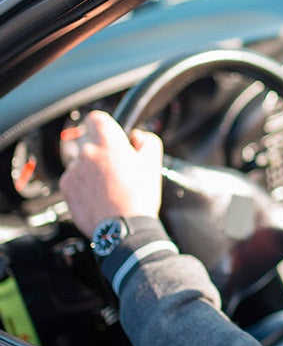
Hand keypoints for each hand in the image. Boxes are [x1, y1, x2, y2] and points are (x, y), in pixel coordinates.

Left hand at [59, 110, 163, 235]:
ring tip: (109, 186)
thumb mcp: (154, 163)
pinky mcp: (66, 187)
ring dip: (91, 168)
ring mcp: (74, 170)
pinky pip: (74, 179)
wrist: (124, 228)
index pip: (96, 117)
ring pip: (80, 161)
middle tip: (114, 165)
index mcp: (108, 141)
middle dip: (99, 149)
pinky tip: (100, 196)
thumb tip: (137, 137)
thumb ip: (147, 140)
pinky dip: (84, 185)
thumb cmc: (139, 197)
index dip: (106, 126)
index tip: (112, 136)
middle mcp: (86, 152)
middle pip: (87, 140)